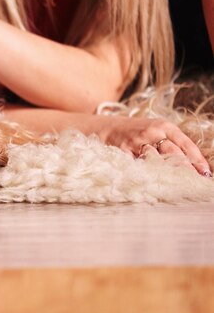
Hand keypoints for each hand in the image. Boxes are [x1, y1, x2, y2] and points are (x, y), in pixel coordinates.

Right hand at [96, 115, 211, 175]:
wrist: (108, 128)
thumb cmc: (138, 132)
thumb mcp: (157, 130)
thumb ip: (173, 143)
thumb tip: (195, 164)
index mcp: (164, 126)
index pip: (185, 144)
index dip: (197, 160)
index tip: (205, 173)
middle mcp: (151, 132)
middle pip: (173, 153)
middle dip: (185, 169)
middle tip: (194, 182)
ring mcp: (135, 142)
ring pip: (156, 160)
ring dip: (168, 174)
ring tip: (178, 185)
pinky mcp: (122, 152)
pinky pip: (137, 166)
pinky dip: (147, 175)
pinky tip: (154, 184)